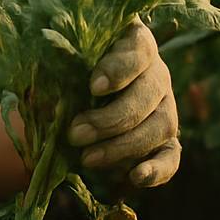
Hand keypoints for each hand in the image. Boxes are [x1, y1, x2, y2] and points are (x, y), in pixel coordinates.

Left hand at [65, 20, 179, 187]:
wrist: (72, 94)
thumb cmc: (64, 68)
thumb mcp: (58, 61)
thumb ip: (56, 70)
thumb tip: (47, 95)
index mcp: (132, 42)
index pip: (137, 50)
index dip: (118, 69)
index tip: (93, 87)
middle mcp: (156, 71)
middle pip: (148, 93)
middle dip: (111, 119)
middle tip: (75, 134)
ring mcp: (166, 105)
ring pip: (160, 125)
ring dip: (123, 146)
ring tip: (87, 158)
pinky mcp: (166, 137)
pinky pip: (172, 155)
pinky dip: (157, 169)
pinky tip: (135, 178)